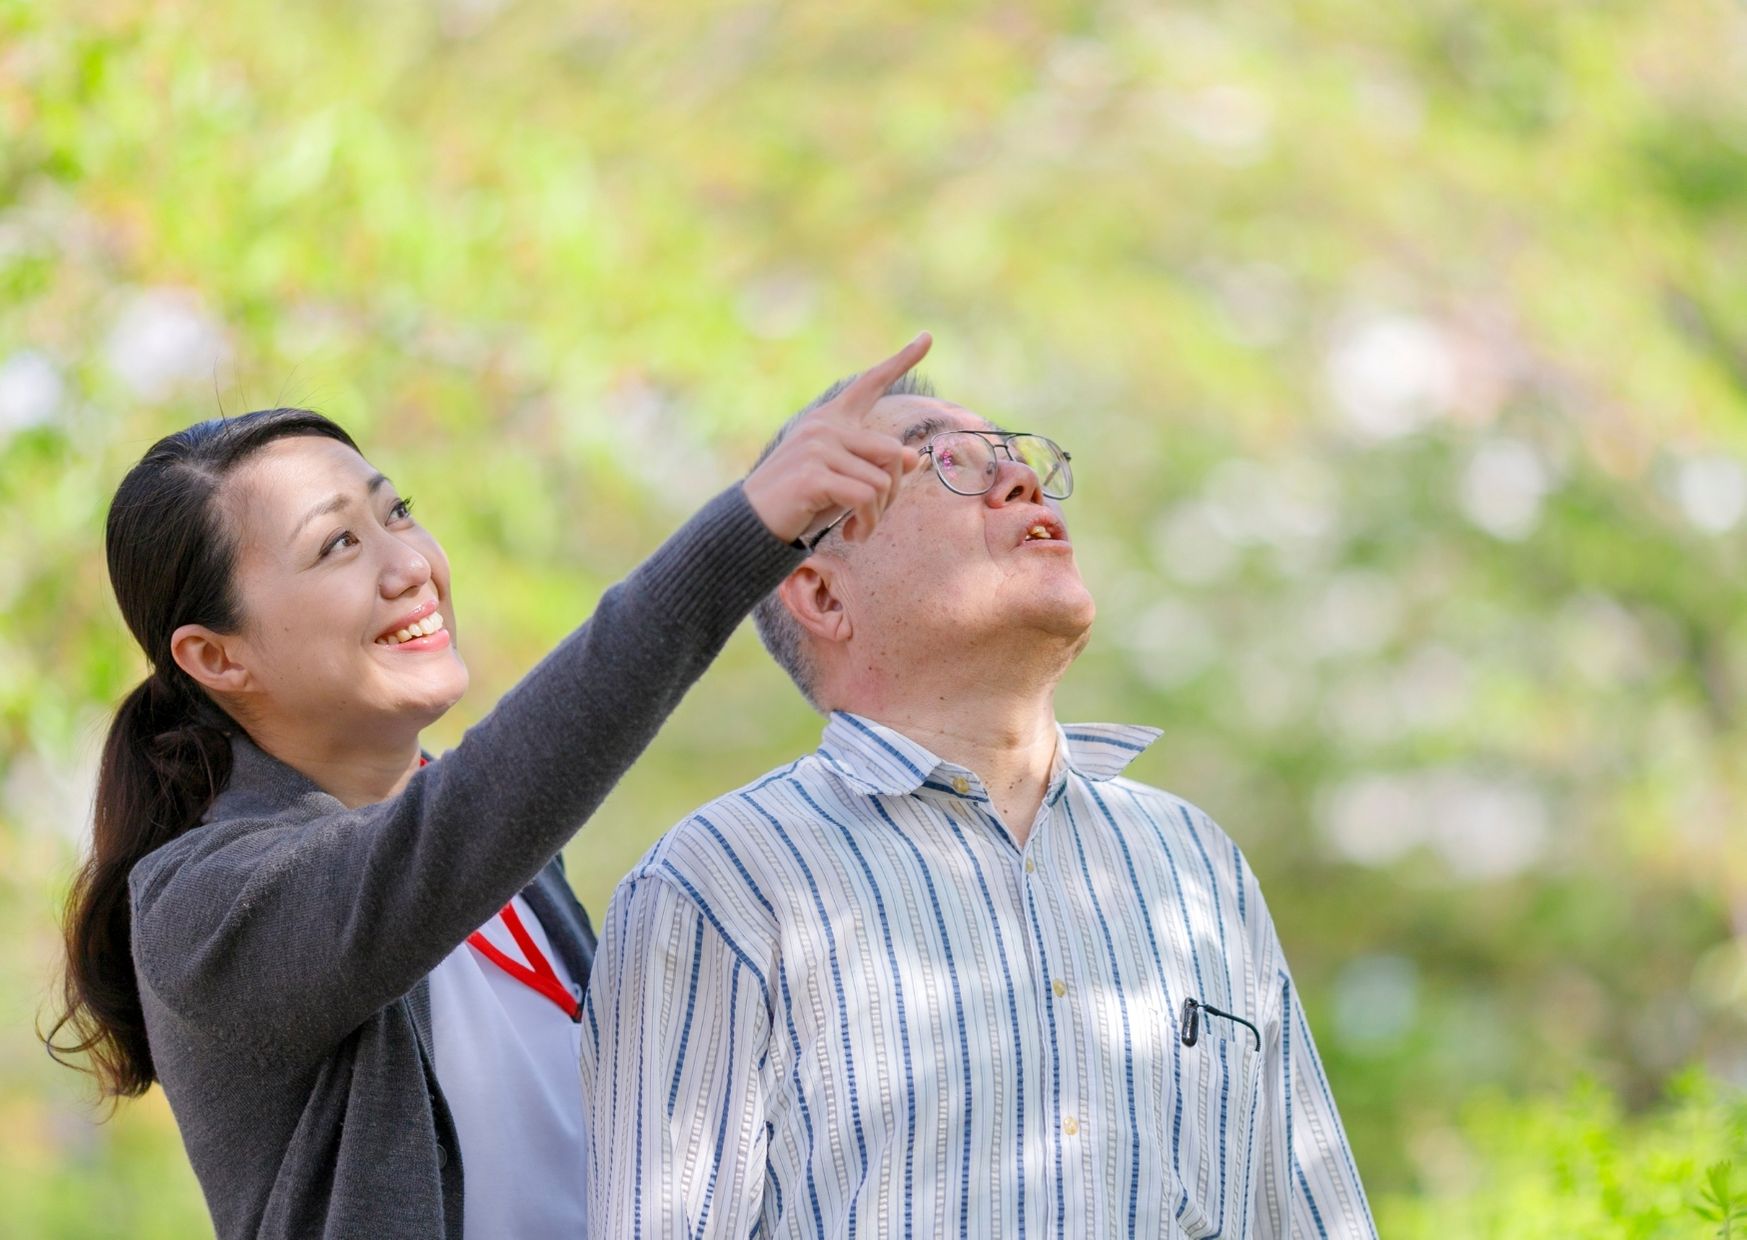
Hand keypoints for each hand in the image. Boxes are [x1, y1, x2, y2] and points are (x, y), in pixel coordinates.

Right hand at [743, 332, 931, 544]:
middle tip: (873, 517)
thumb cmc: (801, 500)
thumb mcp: (843, 479)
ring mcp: (817, 448)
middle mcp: (825, 426)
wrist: (753, 521)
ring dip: (877, 515)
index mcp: (831, 420)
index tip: (927, 338)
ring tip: (859, 529)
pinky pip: (866, 499)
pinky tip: (852, 535)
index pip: (870, 384)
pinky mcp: (814, 475)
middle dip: (892, 493)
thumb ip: (873, 465)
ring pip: (882, 482)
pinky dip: (867, 524)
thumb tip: (912, 458)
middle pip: (891, 453)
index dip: (900, 361)